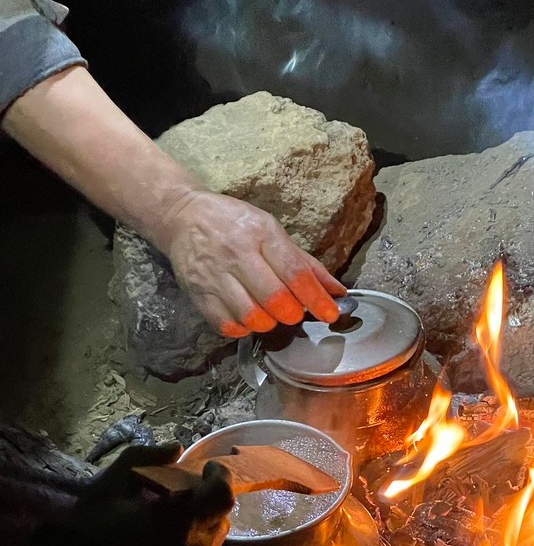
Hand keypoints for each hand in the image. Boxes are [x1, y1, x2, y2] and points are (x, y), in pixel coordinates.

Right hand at [4, 444, 233, 545]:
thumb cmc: (86, 537)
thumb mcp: (106, 489)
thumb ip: (142, 461)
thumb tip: (176, 448)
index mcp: (181, 521)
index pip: (223, 493)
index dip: (219, 478)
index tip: (208, 472)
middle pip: (218, 524)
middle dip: (202, 512)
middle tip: (176, 510)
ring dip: (196, 544)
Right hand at [159, 191, 346, 337]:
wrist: (183, 217)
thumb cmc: (235, 224)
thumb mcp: (273, 231)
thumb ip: (306, 264)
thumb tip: (337, 292)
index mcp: (261, 234)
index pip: (295, 273)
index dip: (317, 299)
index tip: (331, 315)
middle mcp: (236, 254)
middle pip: (276, 300)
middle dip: (293, 314)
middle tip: (293, 311)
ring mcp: (214, 276)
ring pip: (253, 317)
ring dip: (269, 323)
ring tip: (269, 313)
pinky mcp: (198, 294)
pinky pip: (228, 326)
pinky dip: (244, 329)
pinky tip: (248, 317)